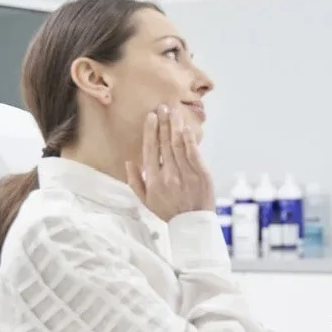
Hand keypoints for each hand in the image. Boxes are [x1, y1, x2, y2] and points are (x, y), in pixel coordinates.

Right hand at [125, 104, 213, 220]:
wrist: (193, 224)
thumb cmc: (168, 211)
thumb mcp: (146, 200)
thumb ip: (135, 181)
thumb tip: (129, 162)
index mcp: (154, 180)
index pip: (150, 150)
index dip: (150, 132)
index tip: (151, 117)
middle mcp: (169, 175)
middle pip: (164, 143)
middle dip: (163, 123)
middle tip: (162, 107)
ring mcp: (186, 174)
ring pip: (178, 145)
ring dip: (175, 126)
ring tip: (173, 112)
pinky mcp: (202, 174)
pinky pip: (194, 153)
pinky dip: (189, 139)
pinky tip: (185, 127)